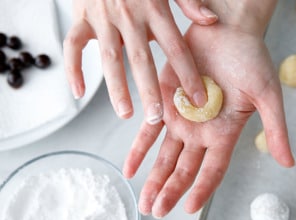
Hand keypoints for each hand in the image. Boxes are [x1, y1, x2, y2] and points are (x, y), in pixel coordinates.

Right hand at [63, 0, 216, 121]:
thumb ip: (189, 0)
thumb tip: (209, 20)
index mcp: (154, 8)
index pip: (175, 48)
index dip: (187, 74)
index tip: (197, 99)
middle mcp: (129, 16)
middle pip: (141, 59)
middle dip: (150, 90)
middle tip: (157, 117)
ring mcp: (103, 18)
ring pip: (109, 58)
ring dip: (116, 88)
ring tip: (126, 113)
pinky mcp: (81, 18)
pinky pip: (72, 46)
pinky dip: (72, 69)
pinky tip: (78, 91)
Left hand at [123, 22, 294, 217]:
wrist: (226, 28)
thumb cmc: (251, 58)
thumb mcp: (268, 96)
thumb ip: (276, 129)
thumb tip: (289, 163)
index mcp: (225, 133)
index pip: (213, 169)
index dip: (201, 189)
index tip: (189, 209)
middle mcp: (202, 131)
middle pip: (184, 168)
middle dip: (171, 190)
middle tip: (157, 212)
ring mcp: (181, 118)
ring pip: (164, 155)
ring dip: (153, 178)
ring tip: (144, 201)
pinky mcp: (164, 101)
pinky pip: (148, 130)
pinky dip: (138, 149)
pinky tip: (128, 169)